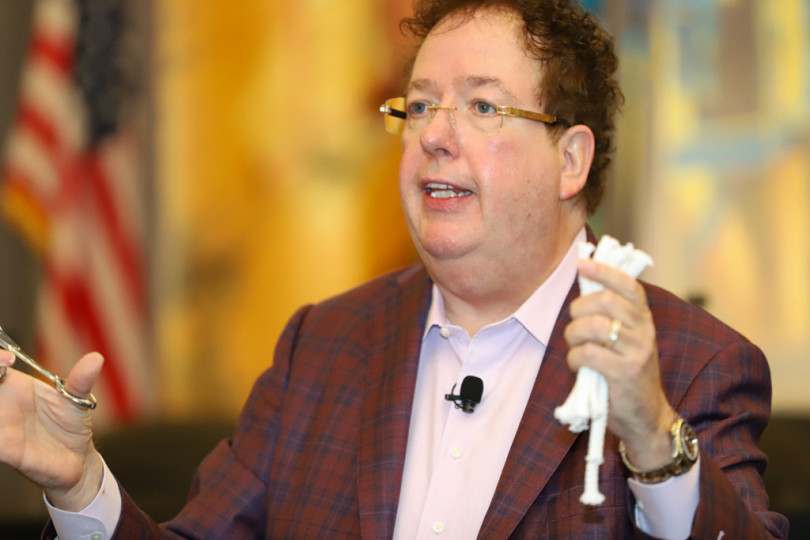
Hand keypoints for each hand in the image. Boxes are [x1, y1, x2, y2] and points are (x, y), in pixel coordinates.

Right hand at [0, 350, 104, 510]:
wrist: (77, 460)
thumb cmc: (71, 426)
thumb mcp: (78, 399)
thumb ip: (81, 380)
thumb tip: (96, 358)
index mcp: (15, 387)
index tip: (10, 360)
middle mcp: (2, 405)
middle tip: (0, 374)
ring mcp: (2, 427)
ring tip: (1, 399)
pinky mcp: (5, 449)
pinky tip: (4, 432)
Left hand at [564, 258, 674, 470]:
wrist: (646, 417)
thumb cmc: (627, 374)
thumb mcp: (626, 341)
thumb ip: (611, 316)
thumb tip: (584, 285)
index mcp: (644, 318)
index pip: (627, 284)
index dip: (603, 271)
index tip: (582, 264)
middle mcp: (644, 331)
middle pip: (604, 301)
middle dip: (578, 308)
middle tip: (574, 323)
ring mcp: (636, 352)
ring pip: (593, 325)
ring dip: (573, 335)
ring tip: (575, 347)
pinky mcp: (624, 373)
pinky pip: (587, 354)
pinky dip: (574, 358)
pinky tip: (578, 365)